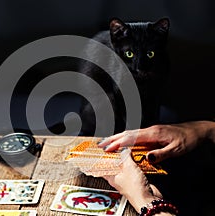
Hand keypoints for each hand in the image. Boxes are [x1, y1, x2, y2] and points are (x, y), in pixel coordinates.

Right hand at [98, 121, 212, 162]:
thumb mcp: (177, 150)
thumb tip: (146, 158)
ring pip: (129, 133)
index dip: (118, 143)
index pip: (131, 138)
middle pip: (127, 133)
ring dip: (116, 137)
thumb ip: (161, 154)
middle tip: (100, 144)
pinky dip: (124, 138)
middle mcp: (149, 130)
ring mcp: (150, 130)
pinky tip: (121, 141)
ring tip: (106, 142)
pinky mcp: (151, 132)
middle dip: (112, 138)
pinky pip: (134, 135)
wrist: (196, 130)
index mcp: (153, 133)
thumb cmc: (187, 140)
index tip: (108, 148)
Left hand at [103, 148, 161, 212]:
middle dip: (118, 157)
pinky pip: (135, 171)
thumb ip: (125, 156)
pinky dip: (136, 165)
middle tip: (119, 150)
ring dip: (128, 161)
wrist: (148, 199)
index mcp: (111, 177)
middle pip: (115, 165)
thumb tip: (123, 150)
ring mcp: (127, 180)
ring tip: (130, 154)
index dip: (103, 159)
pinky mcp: (136, 181)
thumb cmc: (135, 189)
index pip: (103, 167)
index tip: (104, 152)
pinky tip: (139, 161)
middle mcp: (118, 179)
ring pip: (125, 167)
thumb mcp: (128, 167)